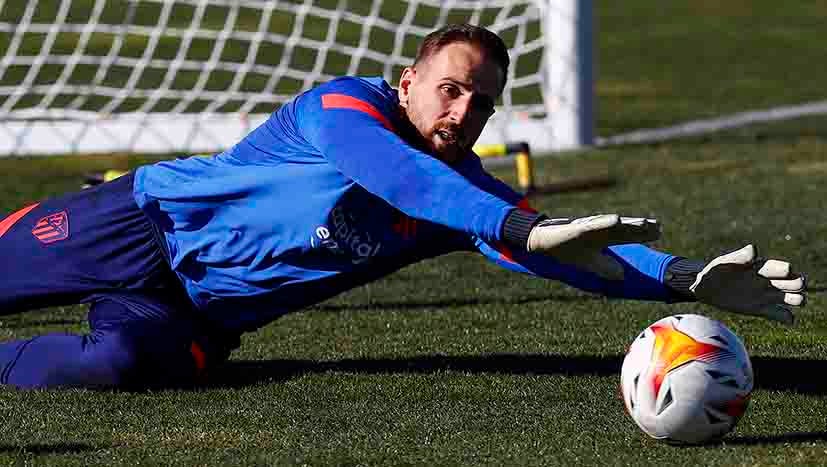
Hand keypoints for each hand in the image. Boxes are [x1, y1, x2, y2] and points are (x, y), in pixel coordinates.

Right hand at [527, 214, 659, 279]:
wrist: (543, 242)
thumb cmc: (567, 249)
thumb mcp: (589, 262)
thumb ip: (605, 267)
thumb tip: (622, 276)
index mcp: (603, 238)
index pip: (627, 235)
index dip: (642, 234)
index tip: (659, 232)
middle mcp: (599, 230)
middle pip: (624, 228)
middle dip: (640, 228)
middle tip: (658, 227)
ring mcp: (589, 227)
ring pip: (612, 224)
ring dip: (628, 224)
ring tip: (643, 223)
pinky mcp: (577, 228)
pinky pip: (592, 225)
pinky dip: (604, 222)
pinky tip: (616, 220)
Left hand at [689, 244, 805, 323]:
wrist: (706, 288)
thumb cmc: (715, 271)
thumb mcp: (725, 262)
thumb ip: (739, 257)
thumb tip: (754, 249)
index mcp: (763, 267)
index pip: (785, 268)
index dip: (787, 271)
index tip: (782, 272)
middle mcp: (769, 281)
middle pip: (796, 282)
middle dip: (796, 285)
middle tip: (785, 289)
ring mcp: (766, 296)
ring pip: (794, 298)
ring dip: (796, 300)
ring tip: (787, 301)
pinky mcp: (760, 309)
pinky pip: (781, 315)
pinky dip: (787, 318)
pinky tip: (786, 318)